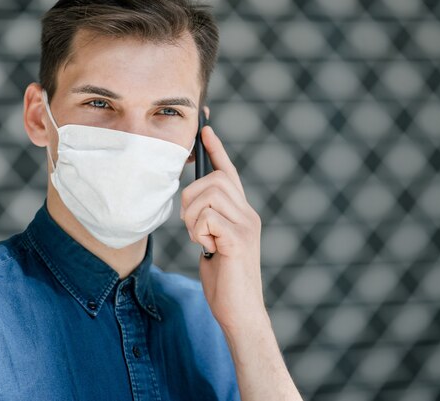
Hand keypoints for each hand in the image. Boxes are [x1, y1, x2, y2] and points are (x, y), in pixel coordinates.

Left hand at [180, 126, 266, 331]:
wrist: (239, 311)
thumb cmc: (224, 280)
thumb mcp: (214, 242)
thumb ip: (210, 221)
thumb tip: (195, 205)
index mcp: (242, 213)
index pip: (229, 173)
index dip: (217, 150)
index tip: (206, 129)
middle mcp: (248, 214)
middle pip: (213, 180)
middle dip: (191, 197)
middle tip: (192, 226)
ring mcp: (246, 226)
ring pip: (208, 196)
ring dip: (193, 218)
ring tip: (202, 241)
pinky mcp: (238, 240)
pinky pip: (208, 218)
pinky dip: (200, 234)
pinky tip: (209, 250)